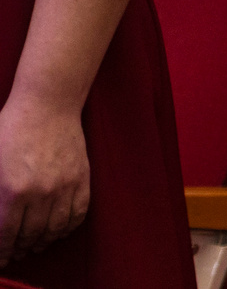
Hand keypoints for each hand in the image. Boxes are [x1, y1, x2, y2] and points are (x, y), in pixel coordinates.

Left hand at [0, 95, 89, 265]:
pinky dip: (68, 227)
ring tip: (35, 245)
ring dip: (43, 241)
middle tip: (14, 253)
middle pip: (30, 235)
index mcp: (13, 190)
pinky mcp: (82, 178)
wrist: (48, 104)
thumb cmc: (12, 128)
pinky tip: (58, 230)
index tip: (1, 258)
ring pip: (55, 229)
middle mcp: (41, 192)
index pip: (6, 234)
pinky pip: (78, 213)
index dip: (2, 250)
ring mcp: (65, 186)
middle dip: (20, 248)